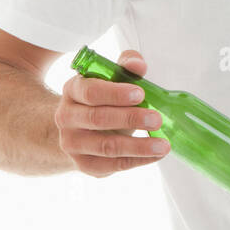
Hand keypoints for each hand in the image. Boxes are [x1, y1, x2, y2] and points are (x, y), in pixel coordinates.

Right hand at [56, 48, 170, 176]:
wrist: (82, 130)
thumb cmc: (103, 100)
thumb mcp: (112, 80)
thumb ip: (125, 67)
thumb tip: (138, 64)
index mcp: (73, 90)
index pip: (90, 91)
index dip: (115, 93)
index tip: (140, 94)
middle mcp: (66, 117)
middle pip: (98, 119)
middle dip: (130, 118)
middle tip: (157, 119)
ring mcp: (72, 143)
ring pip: (106, 146)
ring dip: (138, 146)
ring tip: (162, 144)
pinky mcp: (84, 164)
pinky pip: (111, 165)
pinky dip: (136, 161)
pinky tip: (154, 156)